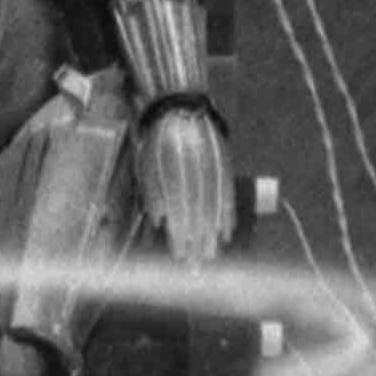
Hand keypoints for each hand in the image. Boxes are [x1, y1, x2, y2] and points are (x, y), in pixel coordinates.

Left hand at [136, 104, 232, 267]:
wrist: (180, 108)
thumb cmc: (157, 140)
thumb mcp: (147, 167)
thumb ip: (153, 196)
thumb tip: (159, 223)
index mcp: (174, 181)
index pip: (179, 219)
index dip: (179, 241)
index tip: (179, 259)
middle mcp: (195, 180)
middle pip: (198, 221)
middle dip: (196, 246)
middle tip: (196, 267)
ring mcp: (212, 175)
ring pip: (214, 213)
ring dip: (212, 237)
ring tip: (211, 255)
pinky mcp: (223, 169)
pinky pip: (228, 198)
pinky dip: (227, 217)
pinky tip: (226, 233)